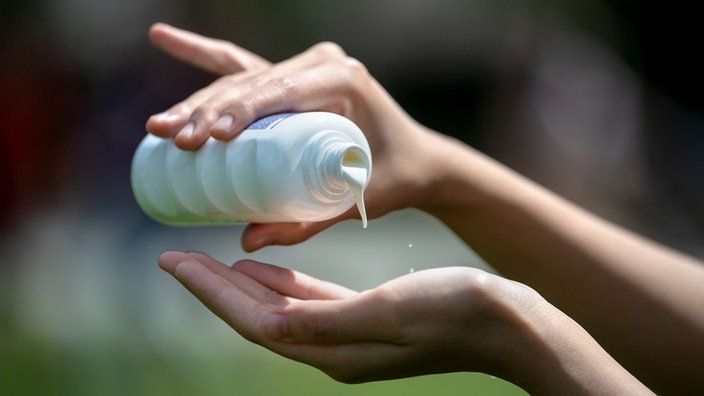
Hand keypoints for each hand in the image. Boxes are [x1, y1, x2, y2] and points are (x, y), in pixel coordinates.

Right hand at [145, 23, 443, 250]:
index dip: (237, 112)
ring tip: (158, 125)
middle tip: (170, 139)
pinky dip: (202, 54)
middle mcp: (321, 63)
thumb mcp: (358, 200)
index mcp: (342, 79)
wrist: (418, 158)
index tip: (204, 140)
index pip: (278, 92)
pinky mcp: (291, 80)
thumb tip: (246, 241)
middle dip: (205, 111)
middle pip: (250, 85)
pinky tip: (163, 38)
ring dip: (198, 101)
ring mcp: (305, 67)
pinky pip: (242, 66)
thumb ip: (308, 222)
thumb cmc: (395, 178)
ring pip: (240, 80)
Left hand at [156, 250, 532, 383]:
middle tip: (172, 257)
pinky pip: (304, 301)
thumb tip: (264, 323)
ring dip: (238, 286)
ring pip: (275, 308)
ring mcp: (346, 336)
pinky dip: (277, 284)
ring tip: (205, 261)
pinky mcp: (361, 319)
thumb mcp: (388, 311)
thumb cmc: (454, 310)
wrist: (506, 323)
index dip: (209, 293)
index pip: (252, 320)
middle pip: (254, 316)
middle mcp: (331, 348)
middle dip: (212, 288)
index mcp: (332, 349)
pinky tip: (263, 269)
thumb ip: (325, 319)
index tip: (173, 262)